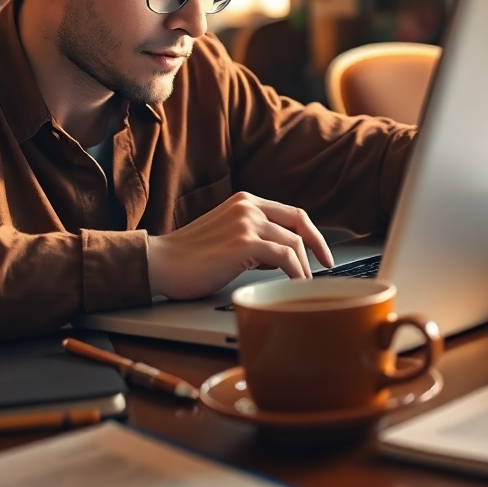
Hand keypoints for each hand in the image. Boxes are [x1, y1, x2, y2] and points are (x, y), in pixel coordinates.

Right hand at [147, 192, 334, 299]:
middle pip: (299, 221)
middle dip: (319, 245)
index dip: (311, 232)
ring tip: (304, 285)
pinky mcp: (245, 242)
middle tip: (327, 265)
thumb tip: (280, 258)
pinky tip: (295, 285)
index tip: (321, 252)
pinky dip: (296, 273)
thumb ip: (254, 239)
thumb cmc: (188, 257)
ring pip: (294, 241)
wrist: (160, 263)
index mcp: (245, 201)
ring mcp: (247, 222)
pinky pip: (285, 257)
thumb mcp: (227, 237)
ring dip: (305, 267)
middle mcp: (248, 206)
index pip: (291, 212)